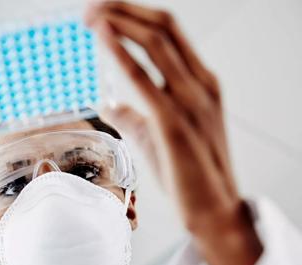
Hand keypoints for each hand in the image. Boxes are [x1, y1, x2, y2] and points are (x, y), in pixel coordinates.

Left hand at [86, 1, 261, 264]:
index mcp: (201, 81)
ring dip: (119, 22)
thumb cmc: (187, 171)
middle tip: (89, 6)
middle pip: (162, 26)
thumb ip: (132, 115)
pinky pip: (145, 78)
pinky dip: (122, 52)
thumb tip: (107, 104)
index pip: (169, 31)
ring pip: (156, 43)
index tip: (104, 11)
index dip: (135, 15)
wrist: (212, 208)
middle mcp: (200, 83)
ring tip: (90, 14)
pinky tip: (102, 36)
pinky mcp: (174, 122)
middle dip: (124, 9)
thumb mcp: (156, 134)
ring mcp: (191, 100)